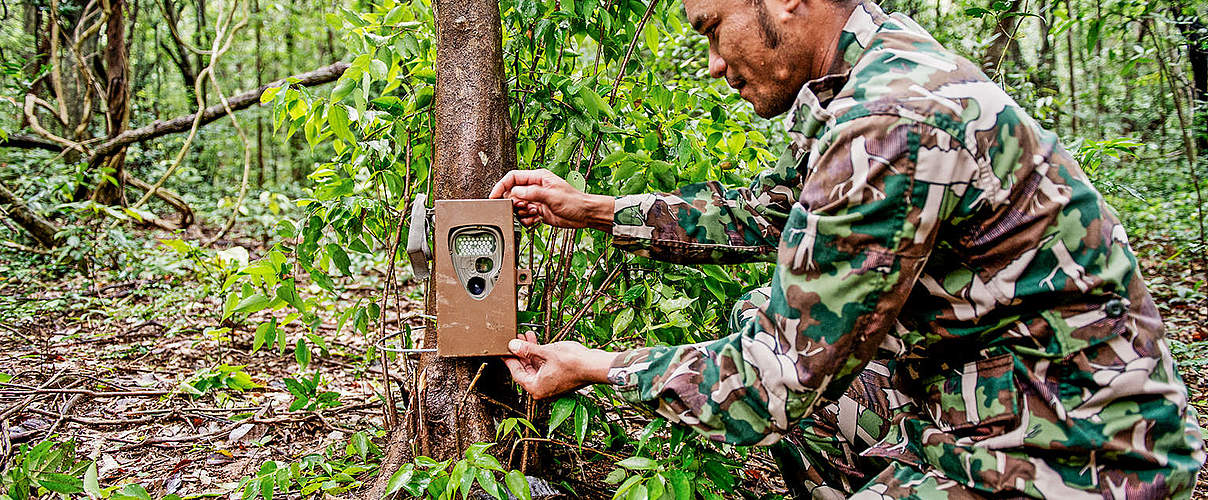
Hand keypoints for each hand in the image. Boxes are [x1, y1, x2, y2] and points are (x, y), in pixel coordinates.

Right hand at [488, 169, 612, 230]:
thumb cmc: (574, 201)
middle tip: (522, 208)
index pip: (512, 177)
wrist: (585, 215)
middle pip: (512, 193)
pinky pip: (524, 216)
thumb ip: (531, 193)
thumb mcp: (551, 195)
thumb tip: (514, 193)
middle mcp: (535, 188)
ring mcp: (536, 200)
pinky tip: (535, 220)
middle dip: (513, 203)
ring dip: (521, 213)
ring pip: (517, 206)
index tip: (494, 196)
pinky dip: (526, 220)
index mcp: (538, 178)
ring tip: (533, 213)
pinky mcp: (538, 212)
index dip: (501, 186)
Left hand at [503, 330, 616, 398]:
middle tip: (515, 339)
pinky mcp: (559, 379)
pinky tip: (539, 343)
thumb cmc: (574, 363)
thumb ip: (527, 349)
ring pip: (536, 367)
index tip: (503, 350)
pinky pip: (545, 367)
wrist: (595, 365)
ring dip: (531, 352)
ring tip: (527, 336)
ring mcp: (551, 385)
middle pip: (525, 370)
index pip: (516, 373)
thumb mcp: (546, 352)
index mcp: (536, 388)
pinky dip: (541, 356)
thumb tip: (513, 346)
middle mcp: (542, 389)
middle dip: (521, 352)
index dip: (509, 359)